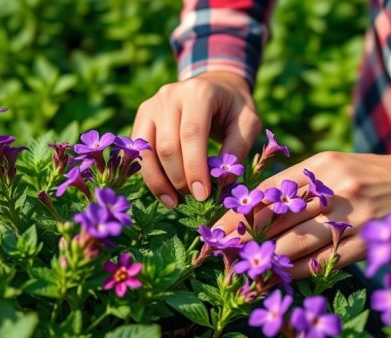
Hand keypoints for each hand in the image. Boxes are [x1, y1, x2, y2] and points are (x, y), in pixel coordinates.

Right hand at [132, 71, 260, 207]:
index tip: (203, 195)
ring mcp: (152, 105)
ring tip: (176, 202)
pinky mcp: (143, 116)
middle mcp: (170, 95)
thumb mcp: (249, 122)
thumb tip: (222, 181)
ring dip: (159, 182)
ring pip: (147, 151)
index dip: (195, 167)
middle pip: (167, 145)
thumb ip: (238, 149)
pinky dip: (150, 175)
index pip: (192, 134)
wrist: (216, 86)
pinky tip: (165, 193)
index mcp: (199, 92)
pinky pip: (140, 151)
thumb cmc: (235, 107)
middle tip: (196, 198)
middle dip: (179, 178)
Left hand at [215, 151, 390, 278]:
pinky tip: (280, 278)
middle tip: (222, 254)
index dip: (240, 214)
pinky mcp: (366, 242)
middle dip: (246, 240)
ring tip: (244, 271)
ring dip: (267, 261)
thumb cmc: (367, 173)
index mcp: (322, 166)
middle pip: (279, 220)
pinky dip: (298, 272)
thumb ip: (299, 184)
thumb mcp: (333, 166)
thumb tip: (257, 208)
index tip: (219, 230)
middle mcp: (334, 189)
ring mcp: (352, 217)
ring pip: (297, 244)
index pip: (270, 192)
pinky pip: (324, 262)